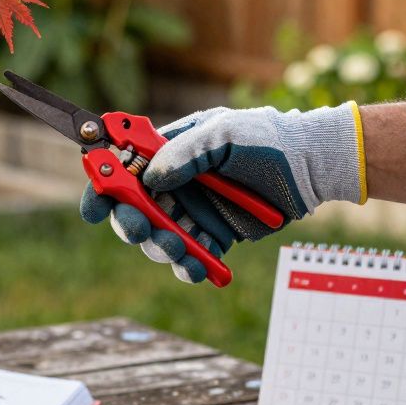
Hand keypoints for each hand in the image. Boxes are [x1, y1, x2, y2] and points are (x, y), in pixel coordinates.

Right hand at [80, 103, 365, 282]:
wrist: (311, 167)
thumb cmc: (267, 139)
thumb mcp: (223, 134)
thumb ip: (185, 154)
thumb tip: (150, 177)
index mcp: (168, 151)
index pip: (122, 166)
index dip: (103, 185)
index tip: (94, 208)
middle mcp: (174, 182)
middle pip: (132, 207)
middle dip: (130, 222)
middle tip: (140, 230)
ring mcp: (192, 210)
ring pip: (157, 236)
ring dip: (159, 247)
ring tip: (180, 250)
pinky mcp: (212, 235)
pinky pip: (189, 256)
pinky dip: (187, 266)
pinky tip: (197, 269)